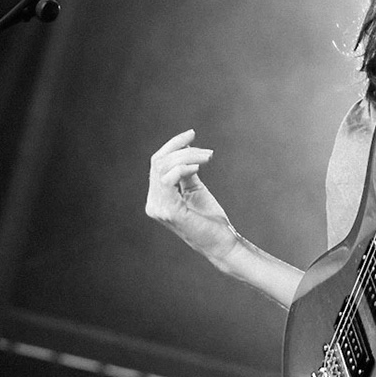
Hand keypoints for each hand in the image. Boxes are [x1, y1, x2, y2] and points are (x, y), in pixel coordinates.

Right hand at [145, 129, 237, 261]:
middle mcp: (153, 203)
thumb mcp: (195, 190)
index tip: (191, 134)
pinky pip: (168, 180)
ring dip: (188, 156)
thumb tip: (185, 151)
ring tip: (208, 157)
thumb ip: (185, 173)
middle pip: (158, 162)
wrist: (222, 243)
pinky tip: (198, 166)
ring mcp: (158, 208)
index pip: (156, 163)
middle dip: (182, 149)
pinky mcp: (169, 211)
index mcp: (157, 197)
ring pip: (163, 167)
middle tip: (207, 152)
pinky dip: (182, 168)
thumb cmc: (210, 220)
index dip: (172, 145)